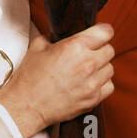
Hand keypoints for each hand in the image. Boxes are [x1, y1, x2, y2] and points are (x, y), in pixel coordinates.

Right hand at [0, 23, 114, 137]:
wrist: (26, 106)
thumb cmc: (29, 80)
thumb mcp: (37, 47)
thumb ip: (52, 38)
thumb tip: (58, 36)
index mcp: (74, 47)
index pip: (105, 32)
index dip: (102, 31)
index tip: (100, 34)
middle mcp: (87, 64)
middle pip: (110, 50)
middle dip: (100, 49)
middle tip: (89, 52)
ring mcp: (92, 83)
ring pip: (110, 68)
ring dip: (101, 67)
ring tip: (88, 69)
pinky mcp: (93, 99)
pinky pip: (109, 86)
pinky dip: (102, 83)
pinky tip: (90, 82)